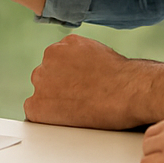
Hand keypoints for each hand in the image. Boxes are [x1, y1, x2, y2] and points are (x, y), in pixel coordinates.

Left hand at [24, 34, 163, 129]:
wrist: (128, 91)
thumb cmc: (124, 78)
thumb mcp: (100, 54)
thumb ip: (82, 60)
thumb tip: (79, 73)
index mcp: (66, 43)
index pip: (57, 62)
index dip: (69, 79)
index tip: (80, 88)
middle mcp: (49, 56)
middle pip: (46, 76)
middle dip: (59, 88)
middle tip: (80, 101)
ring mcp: (42, 78)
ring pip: (41, 93)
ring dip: (53, 102)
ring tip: (78, 110)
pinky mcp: (38, 103)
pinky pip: (34, 112)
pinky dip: (47, 118)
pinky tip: (66, 119)